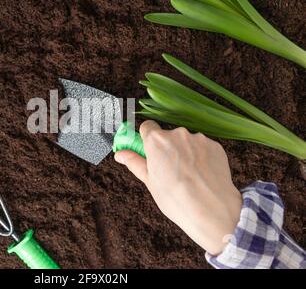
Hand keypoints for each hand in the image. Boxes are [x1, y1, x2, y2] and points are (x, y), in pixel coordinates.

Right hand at [115, 120, 241, 255]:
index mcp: (157, 141)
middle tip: (169, 169)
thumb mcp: (149, 182)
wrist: (211, 210)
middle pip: (167, 135)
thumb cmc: (176, 198)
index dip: (147, 139)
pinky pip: (202, 147)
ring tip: (188, 175)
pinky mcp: (215, 146)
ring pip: (186, 141)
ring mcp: (198, 139)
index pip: (147, 127)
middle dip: (167, 148)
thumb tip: (120, 154)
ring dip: (185, 152)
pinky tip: (201, 174)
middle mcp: (178, 134)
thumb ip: (135, 163)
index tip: (148, 150)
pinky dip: (200, 157)